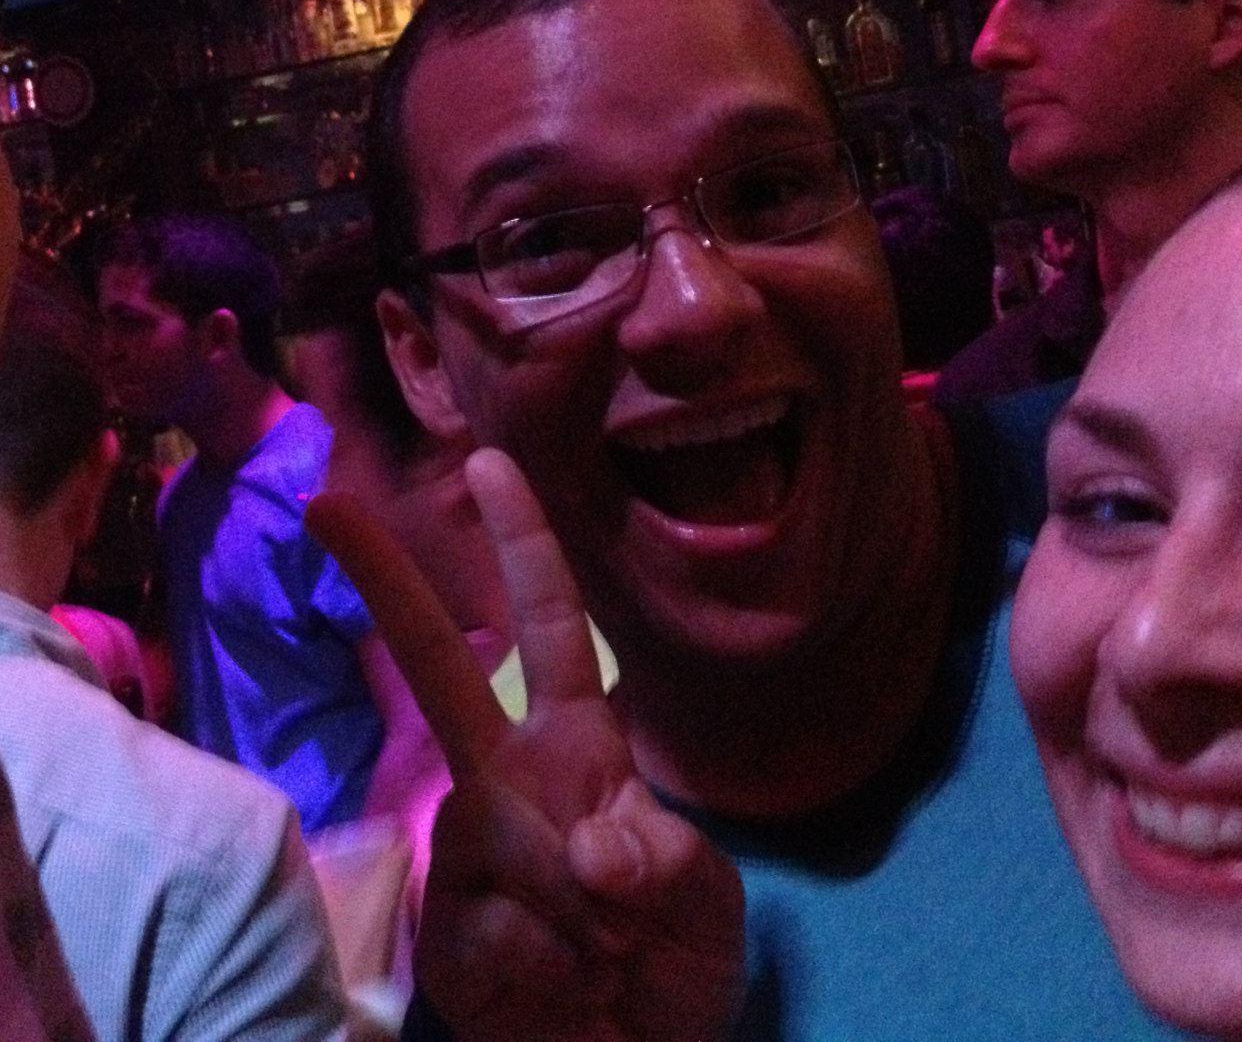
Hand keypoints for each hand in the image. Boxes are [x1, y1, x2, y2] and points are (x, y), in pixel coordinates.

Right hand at [306, 449, 743, 1041]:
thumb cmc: (672, 966)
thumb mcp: (704, 903)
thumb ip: (664, 863)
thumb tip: (587, 845)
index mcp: (576, 747)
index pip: (549, 628)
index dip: (525, 546)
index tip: (493, 464)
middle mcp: (505, 781)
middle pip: (438, 669)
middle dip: (387, 584)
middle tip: (325, 505)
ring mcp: (465, 853)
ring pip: (499, 833)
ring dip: (580, 912)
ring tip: (608, 957)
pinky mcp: (441, 933)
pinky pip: (492, 933)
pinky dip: (550, 973)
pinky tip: (565, 993)